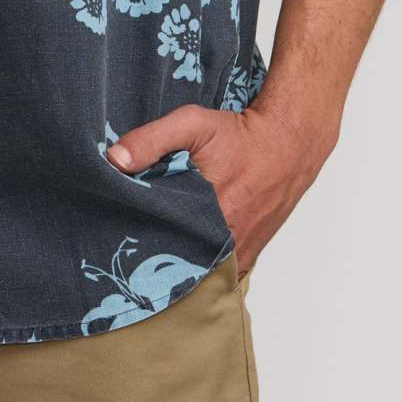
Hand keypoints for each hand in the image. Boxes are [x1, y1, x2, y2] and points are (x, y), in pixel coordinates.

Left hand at [106, 100, 330, 277]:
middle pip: (179, 266)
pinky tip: (180, 261)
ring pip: (199, 276)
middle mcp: (229, 245)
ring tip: (150, 260)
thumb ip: (151, 140)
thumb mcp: (192, 124)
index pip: (162, 246)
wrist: (287, 144)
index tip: (117, 239)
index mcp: (213, 217)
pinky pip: (216, 277)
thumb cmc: (240, 136)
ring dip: (178, 269)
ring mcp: (240, 257)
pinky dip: (200, 271)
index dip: (138, 244)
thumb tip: (113, 160)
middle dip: (153, 261)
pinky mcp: (247, 259)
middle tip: (128, 251)